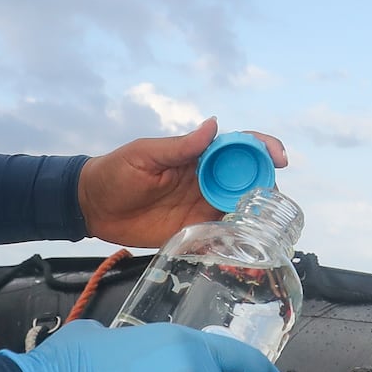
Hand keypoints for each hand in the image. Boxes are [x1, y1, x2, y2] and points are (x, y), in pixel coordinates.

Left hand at [79, 118, 287, 246]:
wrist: (92, 207)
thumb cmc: (115, 172)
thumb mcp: (145, 155)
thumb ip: (180, 146)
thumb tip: (213, 125)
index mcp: (199, 156)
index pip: (239, 147)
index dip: (263, 149)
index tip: (279, 158)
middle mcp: (207, 180)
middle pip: (248, 179)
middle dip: (267, 186)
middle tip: (274, 202)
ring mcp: (201, 206)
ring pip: (241, 207)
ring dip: (257, 214)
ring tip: (267, 226)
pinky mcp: (193, 230)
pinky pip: (222, 233)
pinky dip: (237, 238)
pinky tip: (247, 246)